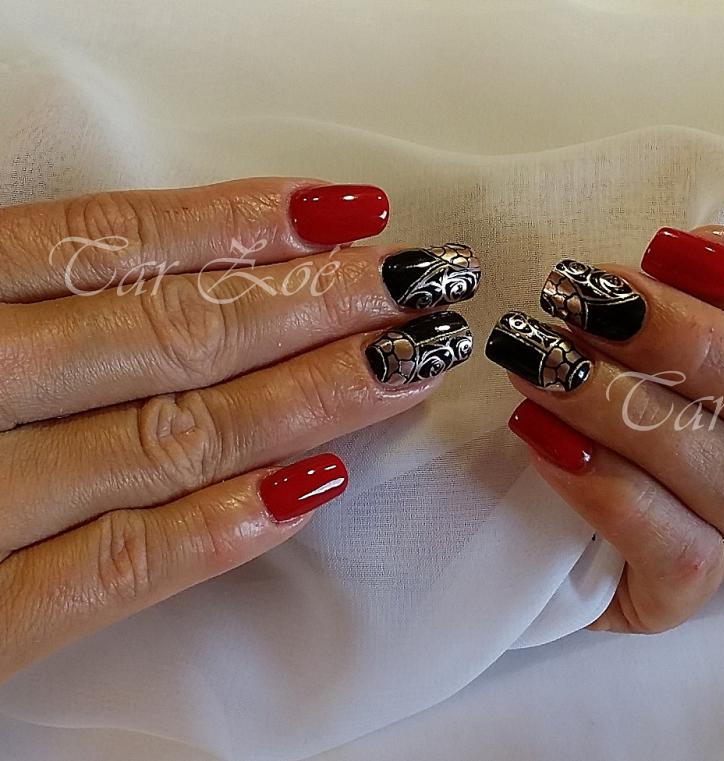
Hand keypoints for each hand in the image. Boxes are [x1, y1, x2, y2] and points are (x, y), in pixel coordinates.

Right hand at [0, 178, 479, 679]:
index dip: (240, 225)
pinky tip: (314, 490)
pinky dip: (217, 526)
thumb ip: (18, 303)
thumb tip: (177, 267)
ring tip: (405, 364)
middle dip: (312, 305)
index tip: (349, 213)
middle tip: (422, 283)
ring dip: (304, 397)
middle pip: (164, 333)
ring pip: (164, 435)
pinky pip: (112, 569)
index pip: (105, 248)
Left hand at [486, 226, 723, 632]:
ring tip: (546, 365)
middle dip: (691, 343)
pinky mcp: (681, 592)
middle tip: (585, 302)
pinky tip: (543, 438)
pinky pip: (685, 561)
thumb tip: (666, 252)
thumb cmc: (582, 358)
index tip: (671, 248)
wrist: (509, 477)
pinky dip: (611, 494)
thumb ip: (673, 271)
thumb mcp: (629, 295)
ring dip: (633, 413)